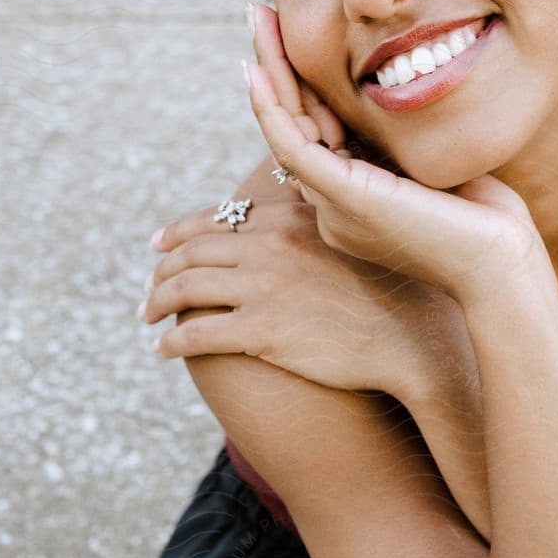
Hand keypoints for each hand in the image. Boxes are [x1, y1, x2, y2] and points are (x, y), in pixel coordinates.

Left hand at [138, 192, 464, 399]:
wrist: (411, 339)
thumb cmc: (389, 293)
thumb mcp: (351, 236)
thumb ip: (314, 220)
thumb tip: (291, 207)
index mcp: (288, 219)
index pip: (215, 218)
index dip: (178, 232)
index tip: (158, 245)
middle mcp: (270, 246)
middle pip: (191, 253)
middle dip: (160, 272)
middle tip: (147, 289)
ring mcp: (263, 287)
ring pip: (185, 289)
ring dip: (156, 303)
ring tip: (146, 318)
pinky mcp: (261, 330)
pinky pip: (197, 333)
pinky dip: (171, 341)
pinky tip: (162, 350)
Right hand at [241, 4, 552, 305]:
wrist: (499, 266)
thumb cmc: (484, 219)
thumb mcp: (431, 163)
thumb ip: (400, 138)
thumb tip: (394, 88)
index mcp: (352, 199)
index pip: (316, 131)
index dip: (300, 81)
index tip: (293, 34)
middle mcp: (332, 205)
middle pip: (292, 125)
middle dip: (274, 66)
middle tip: (259, 13)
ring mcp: (333, 205)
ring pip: (284, 130)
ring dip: (267, 72)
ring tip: (256, 20)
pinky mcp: (343, 199)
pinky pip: (293, 147)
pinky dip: (271, 107)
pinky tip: (258, 69)